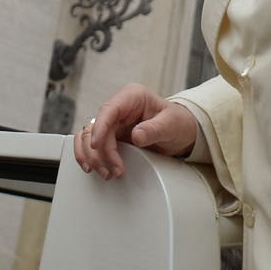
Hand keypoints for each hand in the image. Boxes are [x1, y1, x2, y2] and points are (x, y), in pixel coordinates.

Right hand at [75, 83, 197, 179]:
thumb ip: (154, 129)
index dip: (99, 127)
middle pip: (96, 127)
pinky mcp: (111, 136)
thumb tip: (136, 136)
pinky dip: (89, 156)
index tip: (97, 145)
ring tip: (107, 173)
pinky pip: (91, 144)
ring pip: (89, 136)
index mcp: (132, 96)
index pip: (108, 109)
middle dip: (101, 151)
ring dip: (93, 156)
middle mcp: (119, 108)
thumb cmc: (177, 123)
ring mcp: (113, 122)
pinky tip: (94, 167)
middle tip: (115, 169)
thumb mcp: (171, 125)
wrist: (181, 133)